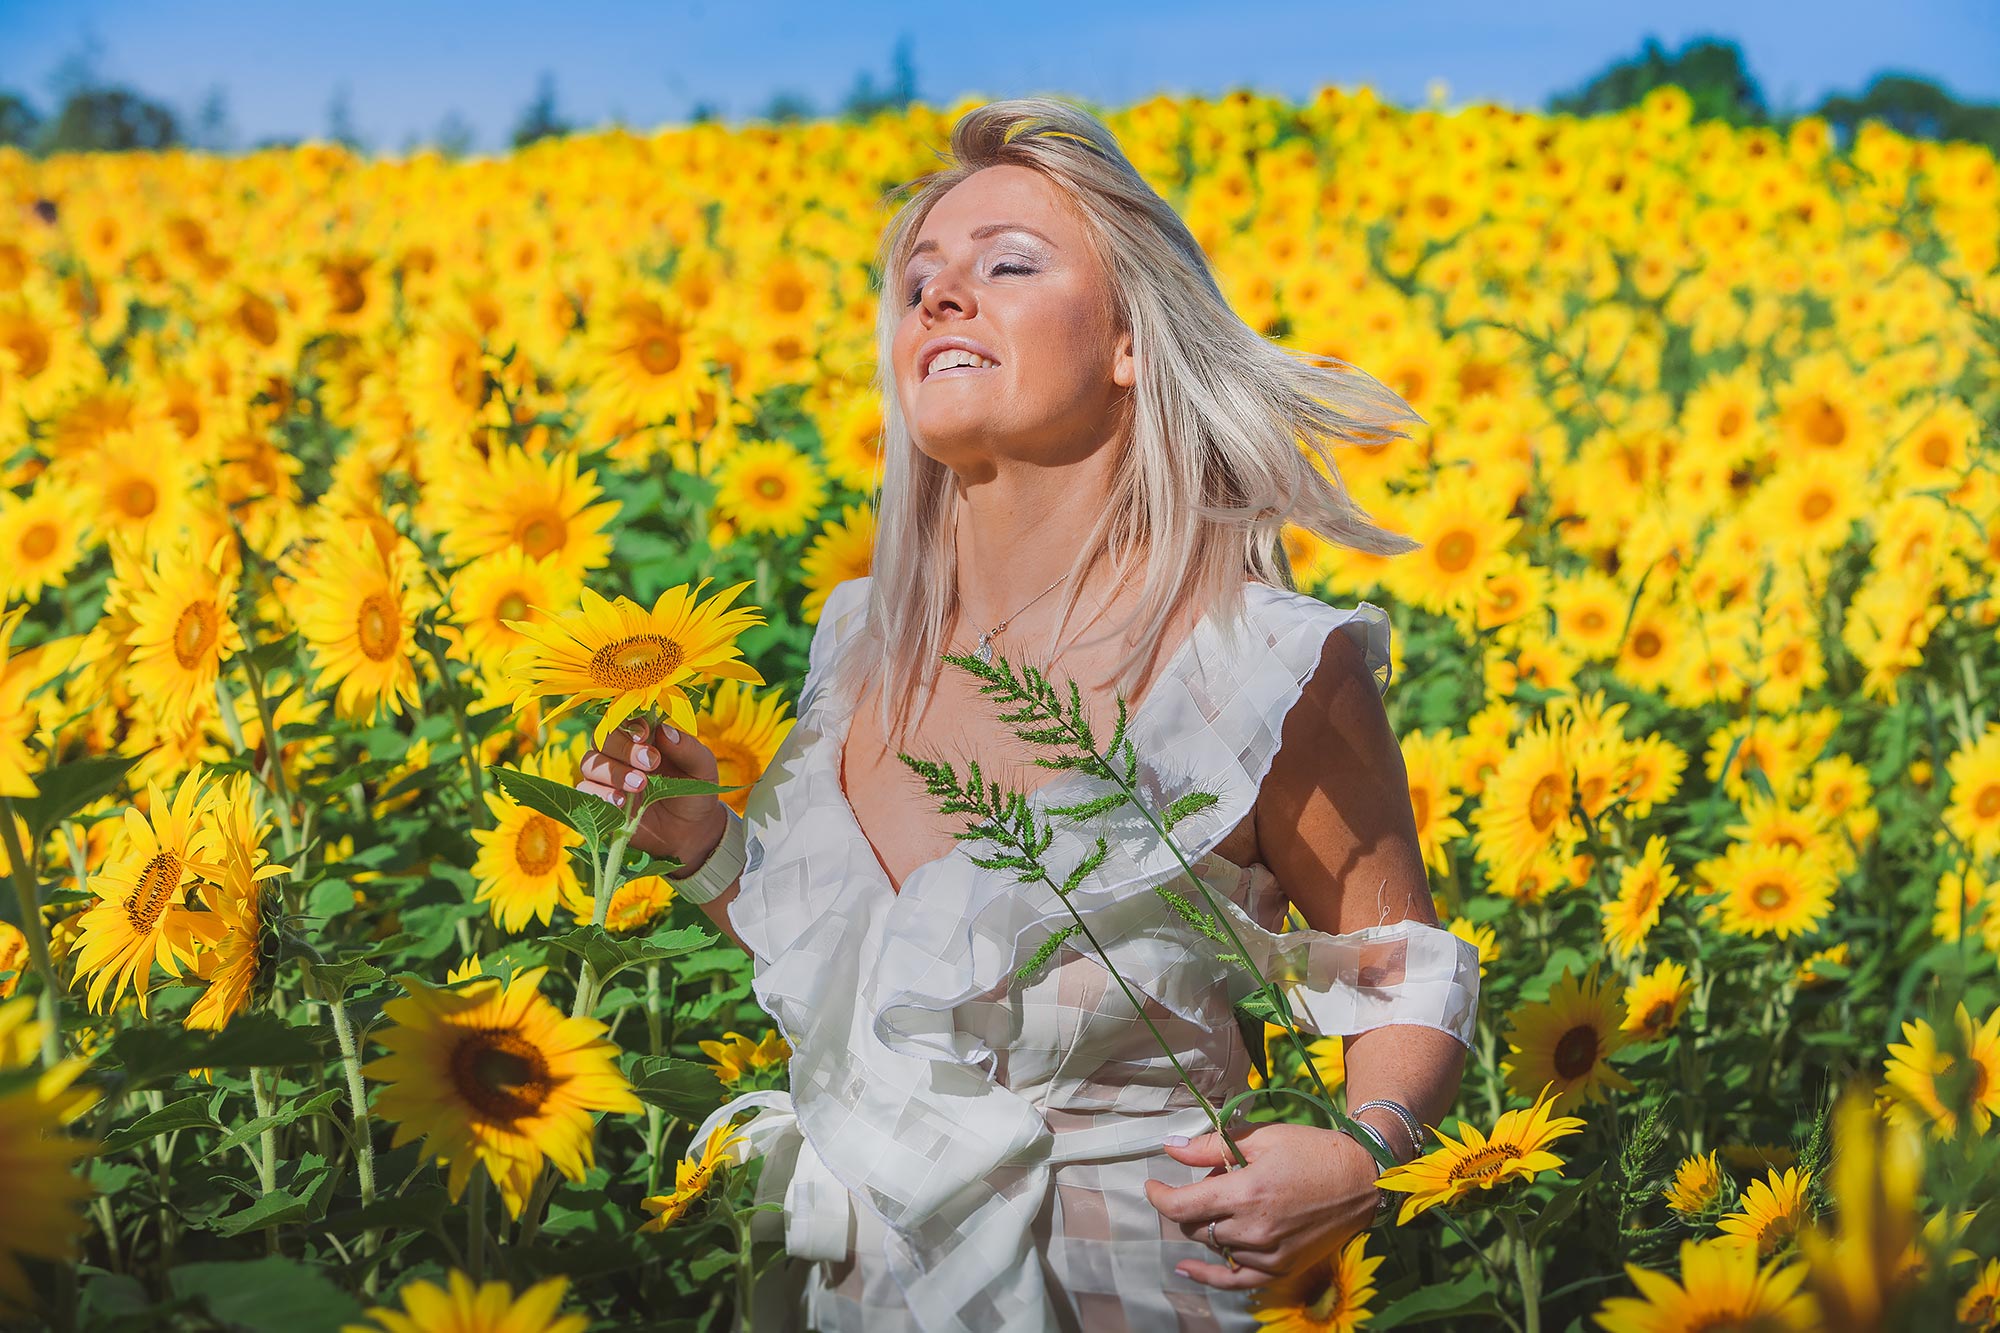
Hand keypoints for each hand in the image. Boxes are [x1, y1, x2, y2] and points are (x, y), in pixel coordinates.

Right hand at [576, 720, 727, 870]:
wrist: (690, 832)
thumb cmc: (695, 792)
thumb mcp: (702, 768)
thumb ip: (688, 748)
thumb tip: (665, 730)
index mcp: (644, 737)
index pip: (625, 719)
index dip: (630, 725)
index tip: (646, 735)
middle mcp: (620, 753)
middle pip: (603, 738)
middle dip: (624, 749)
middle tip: (651, 764)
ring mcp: (607, 777)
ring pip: (590, 763)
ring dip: (612, 772)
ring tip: (640, 785)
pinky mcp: (599, 802)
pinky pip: (585, 791)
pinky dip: (599, 794)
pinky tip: (620, 802)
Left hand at [1143, 1121, 1380, 1290]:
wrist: (1361, 1180)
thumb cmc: (1312, 1151)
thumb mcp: (1262, 1137)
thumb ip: (1210, 1146)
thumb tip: (1170, 1148)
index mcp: (1246, 1193)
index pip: (1181, 1205)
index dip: (1158, 1195)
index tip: (1151, 1184)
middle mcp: (1253, 1229)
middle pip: (1195, 1226)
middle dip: (1190, 1204)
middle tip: (1213, 1180)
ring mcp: (1267, 1254)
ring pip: (1213, 1246)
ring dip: (1208, 1225)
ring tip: (1232, 1200)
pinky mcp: (1280, 1268)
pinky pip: (1234, 1279)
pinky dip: (1209, 1274)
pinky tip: (1188, 1268)